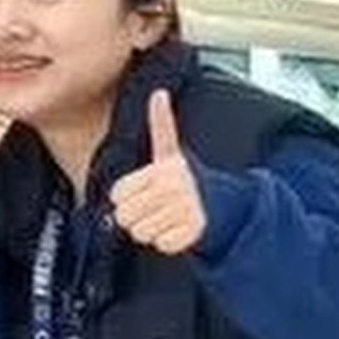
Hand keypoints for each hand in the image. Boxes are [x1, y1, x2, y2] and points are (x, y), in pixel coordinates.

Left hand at [106, 90, 208, 256]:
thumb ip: (160, 125)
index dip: (124, 196)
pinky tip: (177, 229)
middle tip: (152, 207)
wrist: (222, 204)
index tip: (141, 190)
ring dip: (149, 230)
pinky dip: (165, 242)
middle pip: (125, 216)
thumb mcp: (169, 151)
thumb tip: (159, 92)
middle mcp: (175, 188)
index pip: (116, 194)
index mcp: (164, 169)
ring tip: (165, 217)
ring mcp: (186, 211)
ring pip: (140, 233)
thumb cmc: (183, 178)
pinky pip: (160, 245)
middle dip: (134, 216)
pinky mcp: (194, 232)